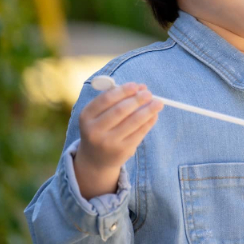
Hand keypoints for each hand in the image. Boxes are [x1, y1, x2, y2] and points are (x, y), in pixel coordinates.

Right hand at [73, 82, 163, 198]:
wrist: (96, 159)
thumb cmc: (101, 128)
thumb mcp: (99, 114)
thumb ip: (116, 99)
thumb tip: (141, 87)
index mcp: (86, 116)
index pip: (105, 100)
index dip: (122, 91)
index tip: (136, 85)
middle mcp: (94, 130)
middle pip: (120, 110)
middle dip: (137, 100)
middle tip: (149, 93)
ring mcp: (108, 142)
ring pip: (133, 122)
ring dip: (148, 110)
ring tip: (158, 103)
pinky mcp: (122, 151)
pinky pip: (139, 133)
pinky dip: (149, 122)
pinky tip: (154, 115)